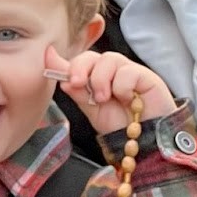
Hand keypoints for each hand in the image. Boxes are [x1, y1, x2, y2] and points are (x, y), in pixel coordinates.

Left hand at [46, 45, 175, 136]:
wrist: (144, 141)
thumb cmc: (120, 125)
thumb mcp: (92, 110)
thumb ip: (78, 92)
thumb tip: (61, 78)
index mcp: (95, 77)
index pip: (78, 62)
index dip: (64, 62)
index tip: (50, 60)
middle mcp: (111, 71)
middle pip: (91, 56)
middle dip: (79, 68)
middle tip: (78, 85)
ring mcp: (129, 71)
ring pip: (108, 59)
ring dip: (101, 80)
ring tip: (104, 99)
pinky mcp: (146, 76)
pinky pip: (127, 72)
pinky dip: (122, 87)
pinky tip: (128, 100)